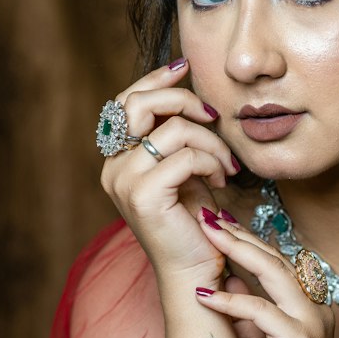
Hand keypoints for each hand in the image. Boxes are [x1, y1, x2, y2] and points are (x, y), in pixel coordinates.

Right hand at [99, 60, 239, 285]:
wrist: (195, 270)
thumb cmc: (195, 222)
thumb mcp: (185, 168)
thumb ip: (176, 135)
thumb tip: (185, 90)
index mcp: (117, 159)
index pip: (125, 102)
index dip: (155, 80)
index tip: (185, 67)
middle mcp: (112, 168)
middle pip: (141, 103)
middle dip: (185, 101)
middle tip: (214, 119)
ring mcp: (123, 181)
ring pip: (173, 129)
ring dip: (212, 142)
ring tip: (226, 166)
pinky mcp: (143, 195)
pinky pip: (185, 156)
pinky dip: (211, 163)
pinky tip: (221, 181)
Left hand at [193, 208, 338, 337]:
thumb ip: (247, 318)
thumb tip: (222, 284)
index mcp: (305, 309)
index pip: (276, 262)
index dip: (245, 240)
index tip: (214, 222)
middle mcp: (313, 309)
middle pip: (276, 257)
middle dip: (239, 234)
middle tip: (206, 214)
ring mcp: (311, 325)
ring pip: (274, 273)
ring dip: (237, 251)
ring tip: (206, 235)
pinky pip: (262, 312)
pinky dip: (233, 300)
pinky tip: (205, 295)